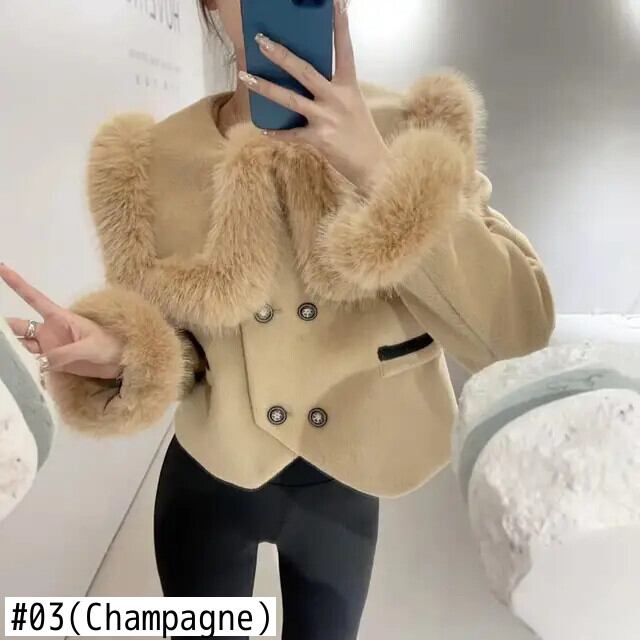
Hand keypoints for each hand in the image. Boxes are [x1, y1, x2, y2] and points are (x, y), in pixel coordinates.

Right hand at [0, 264, 123, 378]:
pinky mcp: (53, 361)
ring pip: (21, 344)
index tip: (2, 268)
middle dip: (4, 327)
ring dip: (10, 348)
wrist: (122, 361)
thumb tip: (42, 361)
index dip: (17, 283)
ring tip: (4, 354)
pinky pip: (32, 361)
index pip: (34, 297)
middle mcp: (50, 330)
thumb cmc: (110, 345)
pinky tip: (13, 368)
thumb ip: (65, 353)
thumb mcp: (89, 346)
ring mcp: (50, 346)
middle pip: (19, 325)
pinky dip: (22, 364)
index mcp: (60, 317)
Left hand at [238, 0, 390, 190]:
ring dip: (265, 87)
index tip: (335, 3)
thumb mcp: (354, 106)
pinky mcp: (318, 140)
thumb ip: (335, 91)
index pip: (344, 50)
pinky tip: (263, 129)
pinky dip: (277, 133)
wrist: (373, 166)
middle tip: (261, 40)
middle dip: (281, 54)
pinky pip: (291, 134)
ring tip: (245, 76)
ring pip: (290, 99)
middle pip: (304, 71)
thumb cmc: (362, 136)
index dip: (340, 26)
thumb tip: (309, 81)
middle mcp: (337, 98)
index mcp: (349, 87)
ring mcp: (326, 119)